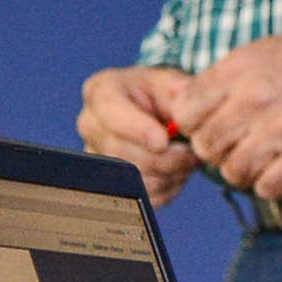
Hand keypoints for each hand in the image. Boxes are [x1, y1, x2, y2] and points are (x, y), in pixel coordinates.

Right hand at [76, 64, 201, 205]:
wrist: (158, 117)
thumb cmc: (161, 96)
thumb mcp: (172, 84)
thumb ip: (179, 92)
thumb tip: (184, 111)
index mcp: (101, 92)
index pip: (111, 112)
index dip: (136, 130)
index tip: (163, 141)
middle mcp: (91, 125)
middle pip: (120, 152)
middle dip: (163, 158)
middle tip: (190, 153)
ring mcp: (97, 157)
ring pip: (131, 180)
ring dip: (168, 175)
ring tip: (184, 160)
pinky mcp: (108, 184)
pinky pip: (139, 197)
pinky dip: (165, 189)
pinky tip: (174, 172)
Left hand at [171, 21, 281, 198]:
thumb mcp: (263, 52)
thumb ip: (224, 80)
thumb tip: (184, 106)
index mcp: (239, 69)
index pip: (185, 112)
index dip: (195, 125)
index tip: (212, 125)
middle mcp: (255, 99)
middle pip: (206, 145)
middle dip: (219, 150)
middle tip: (240, 145)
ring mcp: (281, 129)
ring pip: (233, 171)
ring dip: (245, 170)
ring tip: (263, 159)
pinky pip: (267, 188)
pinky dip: (273, 184)